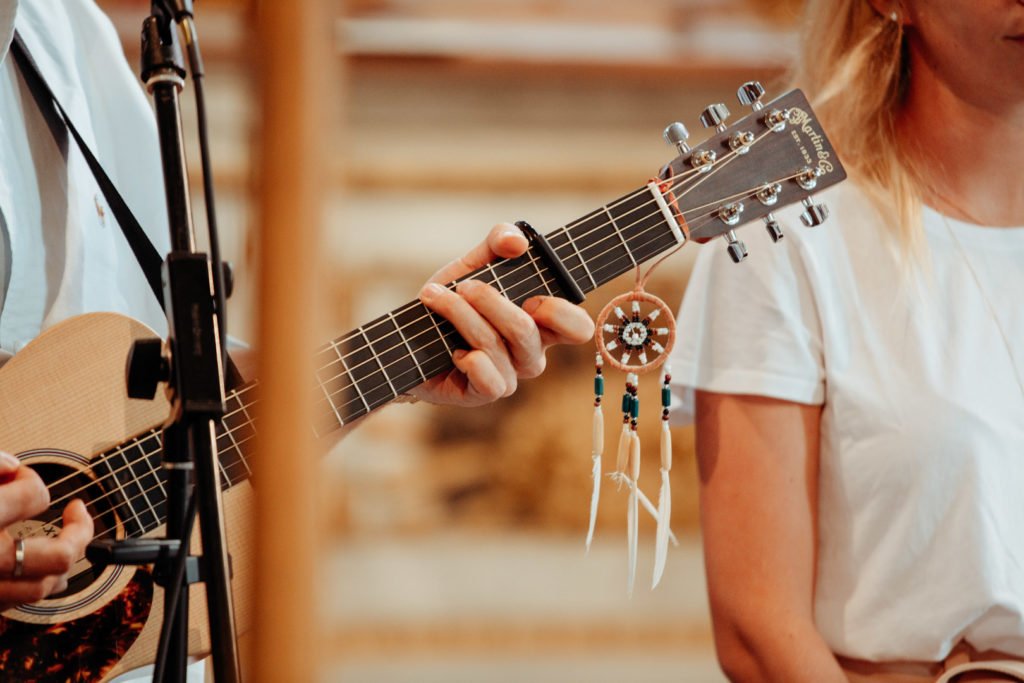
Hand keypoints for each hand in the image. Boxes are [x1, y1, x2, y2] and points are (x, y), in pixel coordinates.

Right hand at [0, 451, 93, 609]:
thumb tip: (13, 466)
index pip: (34, 496)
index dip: (30, 481)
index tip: (20, 476)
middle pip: (59, 557)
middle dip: (79, 533)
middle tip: (78, 514)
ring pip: (41, 588)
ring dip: (61, 567)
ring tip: (69, 544)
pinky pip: (13, 604)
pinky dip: (31, 586)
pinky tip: (37, 571)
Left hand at [412, 222, 593, 405]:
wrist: (410, 336)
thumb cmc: (454, 300)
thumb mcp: (475, 262)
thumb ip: (499, 241)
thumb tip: (517, 242)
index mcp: (542, 324)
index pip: (578, 328)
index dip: (560, 313)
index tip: (530, 296)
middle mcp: (530, 353)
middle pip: (526, 331)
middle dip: (490, 301)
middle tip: (465, 285)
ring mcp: (508, 376)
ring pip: (494, 346)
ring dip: (461, 315)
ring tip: (436, 297)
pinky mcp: (481, 394)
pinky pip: (487, 379)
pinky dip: (468, 359)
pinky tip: (452, 349)